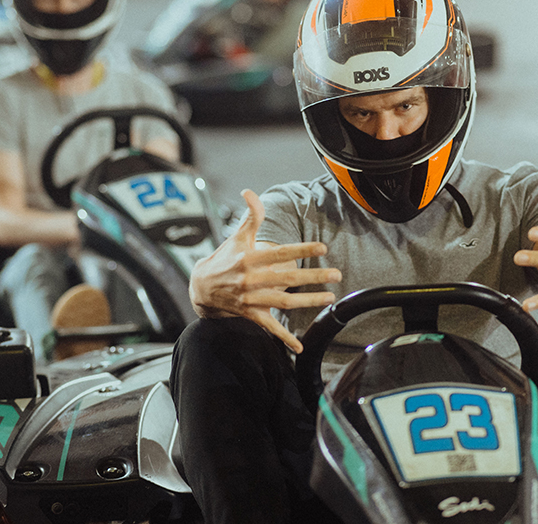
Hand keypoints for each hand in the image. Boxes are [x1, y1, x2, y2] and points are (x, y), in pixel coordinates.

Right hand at [189, 189, 341, 352]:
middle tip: (336, 274)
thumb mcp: (237, 237)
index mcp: (249, 259)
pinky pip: (269, 328)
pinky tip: (300, 346)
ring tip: (330, 298)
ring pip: (283, 302)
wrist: (201, 288)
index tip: (322, 248)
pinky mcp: (250, 315)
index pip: (279, 253)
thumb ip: (250, 216)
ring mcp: (251, 299)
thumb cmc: (224, 259)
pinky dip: (284, 339)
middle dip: (313, 277)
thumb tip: (249, 192)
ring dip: (308, 302)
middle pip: (287, 279)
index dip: (300, 250)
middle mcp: (250, 280)